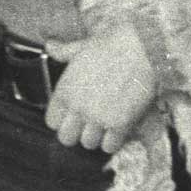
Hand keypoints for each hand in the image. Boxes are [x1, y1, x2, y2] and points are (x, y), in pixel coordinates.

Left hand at [45, 23, 158, 152]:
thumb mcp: (81, 46)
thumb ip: (63, 51)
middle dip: (76, 133)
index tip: (72, 115)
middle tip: (88, 123)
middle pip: (66, 139)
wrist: (140, 48)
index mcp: (65, 90)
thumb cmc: (110, 44)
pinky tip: (118, 127)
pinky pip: (109, 146)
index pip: (51, 122)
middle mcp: (77, 107)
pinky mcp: (119, 124)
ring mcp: (98, 118)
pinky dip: (114, 140)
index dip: (62, 120)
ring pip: (88, 144)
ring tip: (105, 123)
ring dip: (96, 136)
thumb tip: (50, 45)